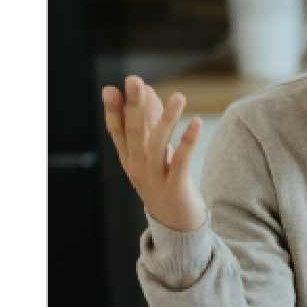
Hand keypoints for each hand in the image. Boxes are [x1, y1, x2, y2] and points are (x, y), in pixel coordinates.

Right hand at [102, 76, 206, 232]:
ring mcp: (154, 179)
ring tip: (178, 96)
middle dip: (134, 106)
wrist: (177, 225)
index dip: (113, 111)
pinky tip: (196, 122)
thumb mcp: (154, 153)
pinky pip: (181, 161)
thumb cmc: (165, 183)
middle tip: (134, 81)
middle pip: (134, 133)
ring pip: (157, 145)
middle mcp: (138, 167)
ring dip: (166, 119)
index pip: (117, 131)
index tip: (110, 89)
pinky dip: (188, 141)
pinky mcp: (175, 188)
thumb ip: (150, 124)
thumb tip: (149, 91)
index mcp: (129, 158)